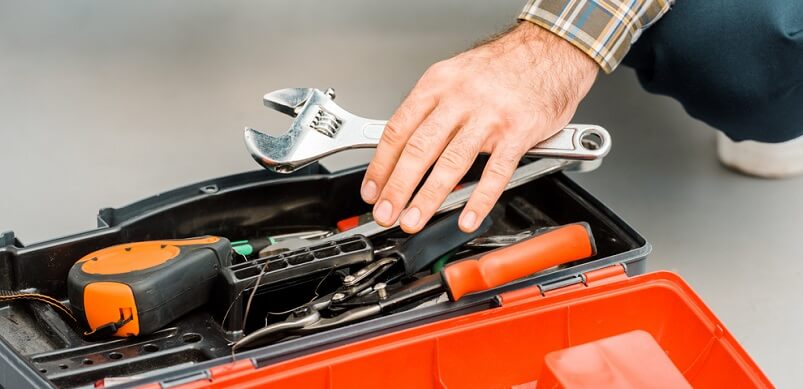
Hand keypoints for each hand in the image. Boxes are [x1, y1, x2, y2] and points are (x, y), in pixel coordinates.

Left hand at [361, 22, 597, 232]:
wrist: (551, 50)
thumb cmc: (503, 67)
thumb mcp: (455, 75)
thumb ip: (431, 109)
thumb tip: (404, 148)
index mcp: (438, 83)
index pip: (398, 129)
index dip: (381, 164)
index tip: (372, 190)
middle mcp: (460, 98)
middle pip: (419, 149)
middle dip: (397, 187)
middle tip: (386, 213)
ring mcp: (489, 116)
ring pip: (451, 163)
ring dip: (428, 197)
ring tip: (414, 219)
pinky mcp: (518, 132)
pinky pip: (495, 172)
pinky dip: (479, 200)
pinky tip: (466, 217)